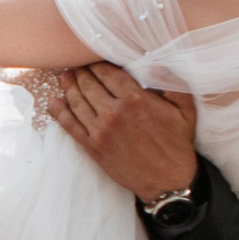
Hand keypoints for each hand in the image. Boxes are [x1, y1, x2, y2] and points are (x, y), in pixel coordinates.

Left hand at [47, 66, 201, 206]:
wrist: (168, 180)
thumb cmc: (177, 143)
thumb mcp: (185, 110)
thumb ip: (173, 83)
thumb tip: (156, 63)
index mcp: (136, 99)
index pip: (108, 72)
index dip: (97, 63)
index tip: (93, 58)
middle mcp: (114, 112)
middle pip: (89, 84)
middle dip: (81, 72)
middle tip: (75, 65)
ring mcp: (100, 130)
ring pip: (77, 101)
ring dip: (68, 86)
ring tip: (63, 77)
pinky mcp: (93, 147)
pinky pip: (70, 125)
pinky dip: (59, 111)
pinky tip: (53, 102)